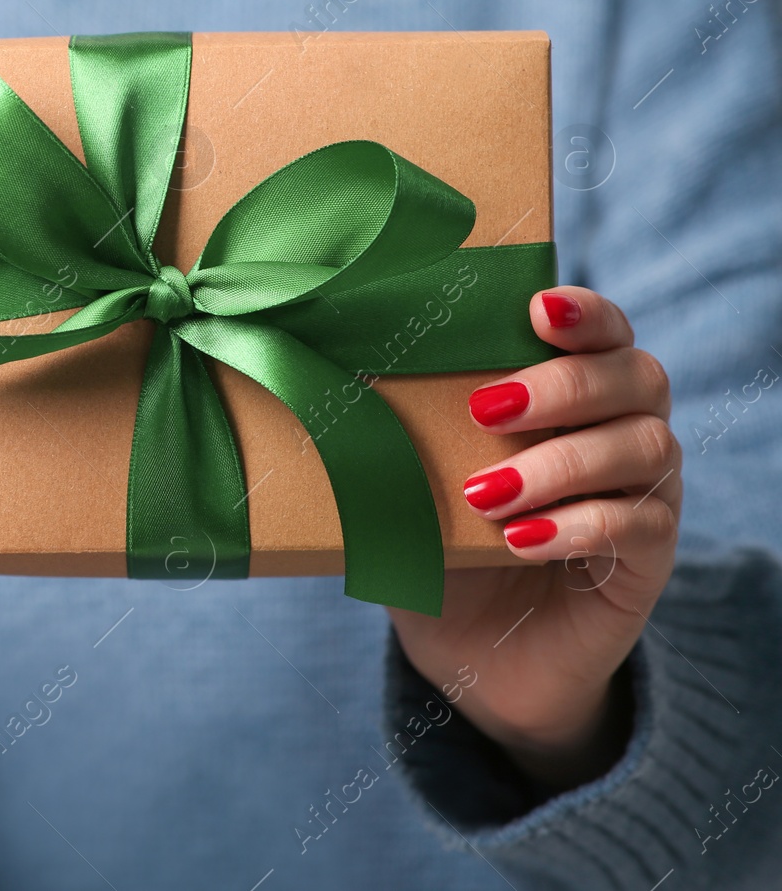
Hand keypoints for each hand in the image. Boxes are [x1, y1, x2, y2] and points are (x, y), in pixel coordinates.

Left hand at [389, 287, 679, 789]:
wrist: (475, 656)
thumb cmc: (442, 549)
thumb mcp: (412, 487)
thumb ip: (395, 438)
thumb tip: (317, 386)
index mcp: (572, 398)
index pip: (604, 333)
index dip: (584, 314)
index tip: (535, 310)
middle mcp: (624, 432)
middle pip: (635, 377)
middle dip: (562, 385)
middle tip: (483, 408)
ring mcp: (645, 495)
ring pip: (642, 447)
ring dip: (560, 463)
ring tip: (484, 493)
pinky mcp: (649, 561)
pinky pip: (640, 525)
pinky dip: (579, 526)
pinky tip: (521, 539)